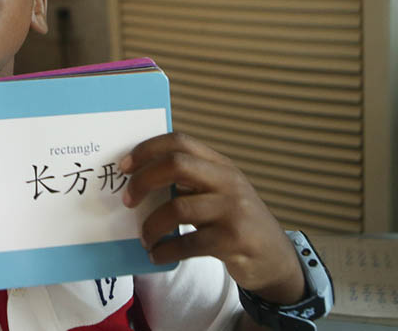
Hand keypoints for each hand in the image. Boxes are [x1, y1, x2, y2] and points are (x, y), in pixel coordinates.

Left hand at [120, 132, 304, 305]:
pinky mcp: (234, 241)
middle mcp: (228, 181)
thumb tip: (135, 181)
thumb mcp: (217, 193)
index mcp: (220, 164)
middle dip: (143, 181)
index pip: (180, 142)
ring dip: (151, 226)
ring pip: (177, 208)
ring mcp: (233, 210)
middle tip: (127, 201)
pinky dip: (165, 251)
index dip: (147, 149)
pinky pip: (187, 243)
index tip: (123, 166)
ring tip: (145, 238)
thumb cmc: (234, 221)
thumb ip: (187, 183)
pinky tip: (158, 255)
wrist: (276, 258)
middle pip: (176, 165)